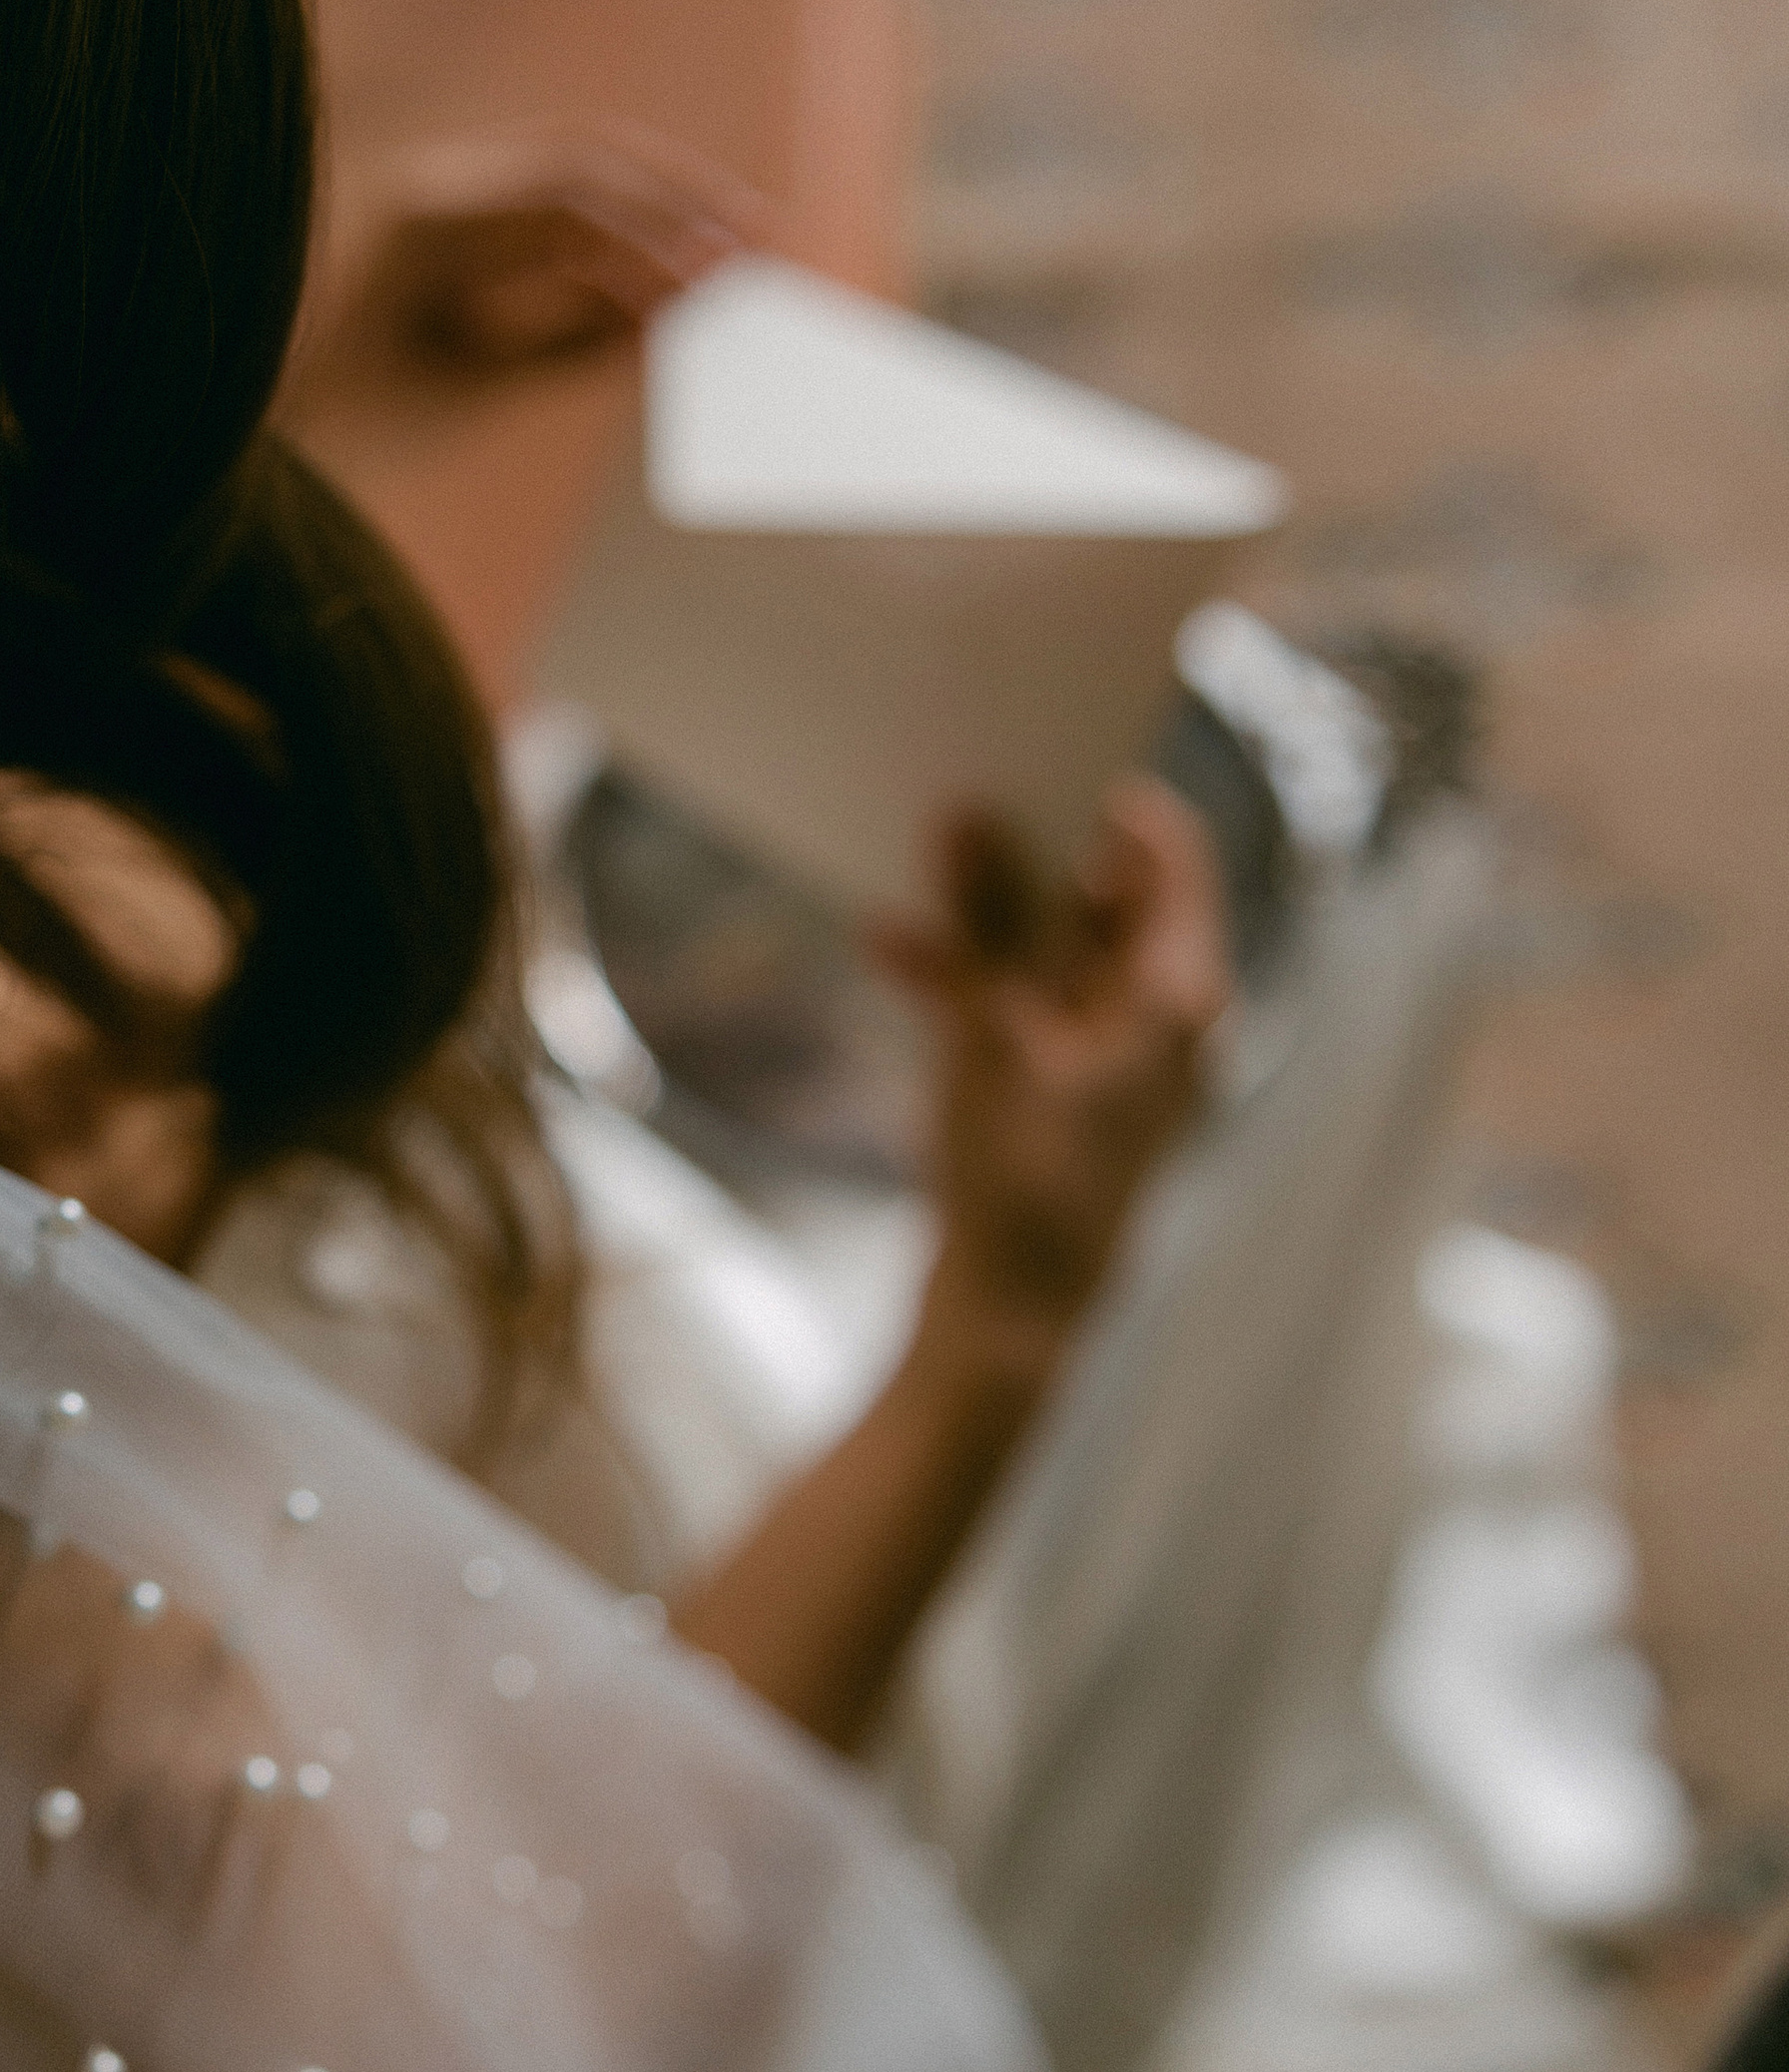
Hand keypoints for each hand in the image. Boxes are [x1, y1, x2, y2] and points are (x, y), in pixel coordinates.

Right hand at [873, 776, 1231, 1352]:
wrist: (1006, 1325)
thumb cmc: (1024, 1181)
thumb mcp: (993, 1032)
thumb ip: (983, 919)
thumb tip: (967, 809)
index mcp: (1181, 1001)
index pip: (1172, 864)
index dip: (1116, 802)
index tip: (1051, 746)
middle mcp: (1158, 1024)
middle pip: (1101, 903)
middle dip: (1027, 850)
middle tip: (964, 787)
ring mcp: (1105, 1062)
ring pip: (1047, 951)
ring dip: (981, 913)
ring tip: (916, 858)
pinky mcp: (1053, 1095)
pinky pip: (1015, 1005)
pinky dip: (966, 978)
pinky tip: (891, 948)